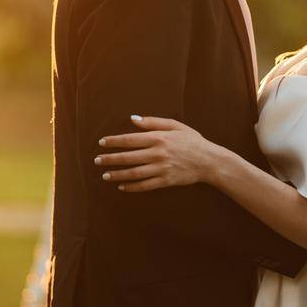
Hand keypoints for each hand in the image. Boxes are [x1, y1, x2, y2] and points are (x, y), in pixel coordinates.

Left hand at [95, 116, 224, 191]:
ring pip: (134, 173)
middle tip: (97, 160)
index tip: (101, 143)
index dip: (114, 141)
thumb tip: (133, 118)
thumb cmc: (192, 141)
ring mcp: (162, 169)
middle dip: (110, 159)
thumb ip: (153, 122)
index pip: (130, 139)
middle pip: (129, 157)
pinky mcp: (166, 181)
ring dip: (118, 174)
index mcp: (159, 138)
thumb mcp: (175, 126)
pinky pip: (145, 185)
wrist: (209, 161)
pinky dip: (132, 187)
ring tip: (105, 175)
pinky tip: (122, 186)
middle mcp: (158, 154)